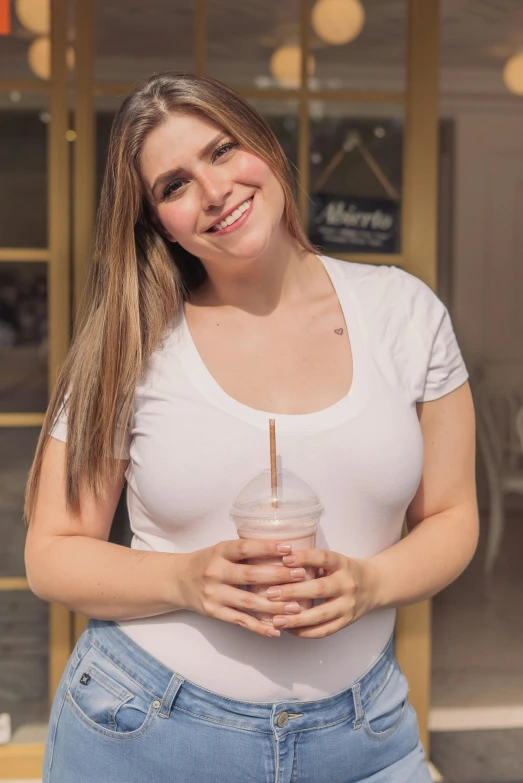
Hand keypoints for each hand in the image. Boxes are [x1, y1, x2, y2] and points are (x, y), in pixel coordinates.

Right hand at [182, 539, 308, 637]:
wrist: (178, 581)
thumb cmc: (208, 562)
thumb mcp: (221, 549)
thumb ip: (244, 551)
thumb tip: (283, 551)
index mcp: (219, 552)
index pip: (245, 548)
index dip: (267, 548)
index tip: (289, 549)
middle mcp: (215, 572)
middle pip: (250, 576)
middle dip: (278, 576)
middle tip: (301, 576)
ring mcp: (214, 594)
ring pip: (248, 602)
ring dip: (274, 606)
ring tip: (296, 607)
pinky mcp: (213, 612)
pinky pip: (240, 621)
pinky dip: (259, 627)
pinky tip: (276, 630)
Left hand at [265, 549, 376, 638]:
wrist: (375, 586)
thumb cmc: (345, 570)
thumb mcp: (335, 560)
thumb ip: (314, 563)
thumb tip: (279, 561)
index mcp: (342, 564)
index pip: (323, 558)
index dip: (304, 558)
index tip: (284, 559)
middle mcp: (347, 584)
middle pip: (319, 589)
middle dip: (293, 592)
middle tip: (270, 593)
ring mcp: (348, 605)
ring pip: (321, 615)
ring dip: (296, 619)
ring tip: (276, 620)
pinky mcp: (346, 622)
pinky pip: (324, 631)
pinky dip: (305, 632)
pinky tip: (288, 629)